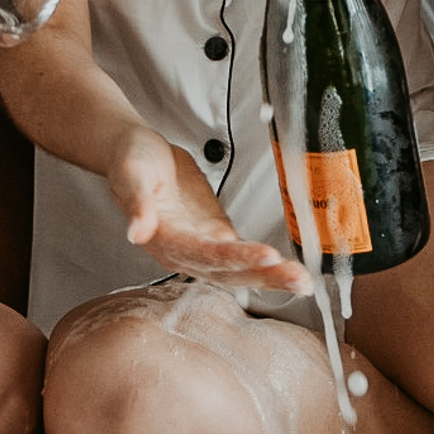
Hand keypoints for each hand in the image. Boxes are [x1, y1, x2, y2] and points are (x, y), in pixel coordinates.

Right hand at [108, 131, 311, 294]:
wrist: (137, 153)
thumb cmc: (131, 161)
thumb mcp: (130, 173)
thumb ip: (136, 202)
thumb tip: (136, 231)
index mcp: (164, 238)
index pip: (203, 253)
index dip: (234, 257)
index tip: (266, 255)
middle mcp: (184, 251)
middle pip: (227, 271)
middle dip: (264, 276)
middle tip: (298, 279)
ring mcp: (202, 246)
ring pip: (239, 270)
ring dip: (271, 277)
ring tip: (303, 281)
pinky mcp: (216, 236)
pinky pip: (244, 256)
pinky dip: (267, 266)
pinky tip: (291, 272)